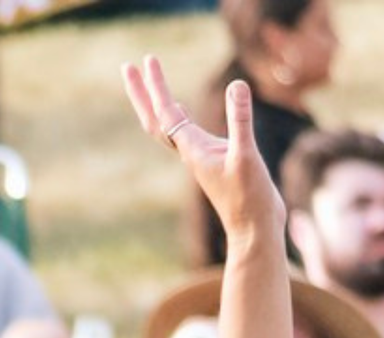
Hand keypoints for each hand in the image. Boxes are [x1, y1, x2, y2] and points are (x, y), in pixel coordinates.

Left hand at [126, 56, 280, 258]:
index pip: (167, 112)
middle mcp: (191, 153)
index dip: (156, 86)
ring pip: (169, 127)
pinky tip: (182, 110)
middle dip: (142, 94)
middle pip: (156, 120)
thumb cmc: (251, 199)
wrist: (255, 231)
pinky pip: (186, 135)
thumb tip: (238, 85)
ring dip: (157, 104)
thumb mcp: (247, 156)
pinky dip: (179, 118)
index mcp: (193, 150)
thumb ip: (241, 120)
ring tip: (149, 84)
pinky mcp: (213, 163)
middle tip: (128, 67)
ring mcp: (201, 159)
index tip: (148, 60)